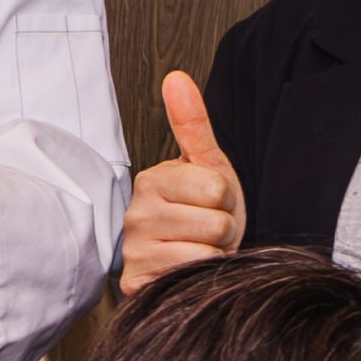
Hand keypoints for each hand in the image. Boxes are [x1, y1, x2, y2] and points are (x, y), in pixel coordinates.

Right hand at [121, 72, 245, 293]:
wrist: (188, 258)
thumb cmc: (201, 211)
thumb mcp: (206, 166)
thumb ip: (192, 122)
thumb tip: (176, 78)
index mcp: (151, 181)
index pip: (216, 189)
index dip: (225, 199)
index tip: (210, 203)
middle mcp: (136, 216)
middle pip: (215, 223)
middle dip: (221, 229)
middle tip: (206, 229)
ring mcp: (134, 252)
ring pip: (206, 252)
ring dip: (212, 254)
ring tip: (198, 248)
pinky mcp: (138, 283)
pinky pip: (191, 277)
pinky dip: (198, 277)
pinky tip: (186, 269)